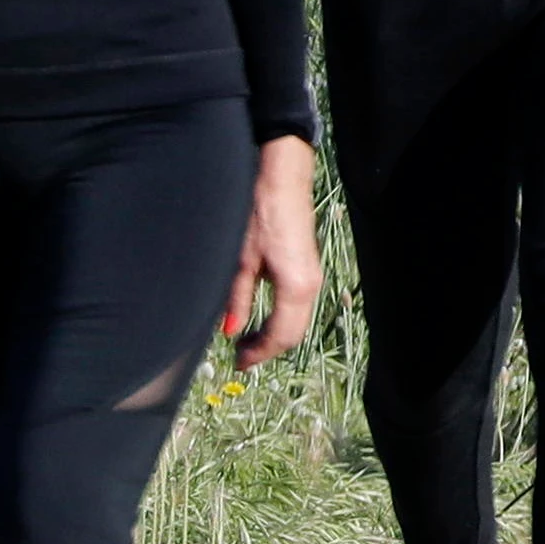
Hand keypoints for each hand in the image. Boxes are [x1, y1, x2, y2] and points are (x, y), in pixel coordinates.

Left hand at [228, 136, 321, 367]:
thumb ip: (237, 299)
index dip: (258, 353)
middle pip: (294, 334)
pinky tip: (261, 317)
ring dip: (275, 335)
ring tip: (247, 340)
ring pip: (298, 322)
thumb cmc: (257, 215)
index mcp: (295, 288)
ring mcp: (313, 278)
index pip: (280, 336)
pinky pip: (299, 307)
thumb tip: (230, 330)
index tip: (236, 362)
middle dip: (268, 349)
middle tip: (239, 355)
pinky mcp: (309, 269)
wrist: (281, 181)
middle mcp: (310, 287)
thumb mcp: (239, 261)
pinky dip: (282, 320)